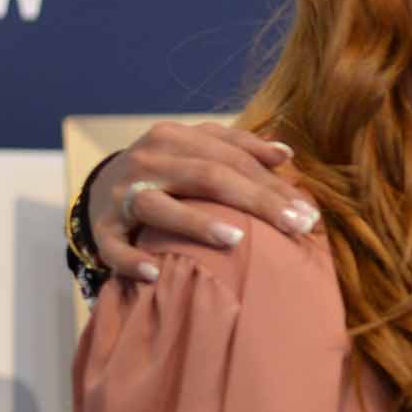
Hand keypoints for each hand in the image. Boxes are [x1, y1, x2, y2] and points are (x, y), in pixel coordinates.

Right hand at [88, 120, 318, 282]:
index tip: (309, 212)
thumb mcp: (197, 150)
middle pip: (207, 177)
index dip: (272, 184)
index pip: (231, 158)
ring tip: (235, 239)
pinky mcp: (102, 228)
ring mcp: (121, 194)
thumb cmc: (168, 171)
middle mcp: (147, 161)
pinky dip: (131, 259)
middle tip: (297, 226)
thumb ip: (239, 148)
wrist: (103, 189)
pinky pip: (115, 246)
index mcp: (174, 138)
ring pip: (157, 206)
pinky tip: (155, 273)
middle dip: (256, 201)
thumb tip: (285, 153)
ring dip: (194, 223)